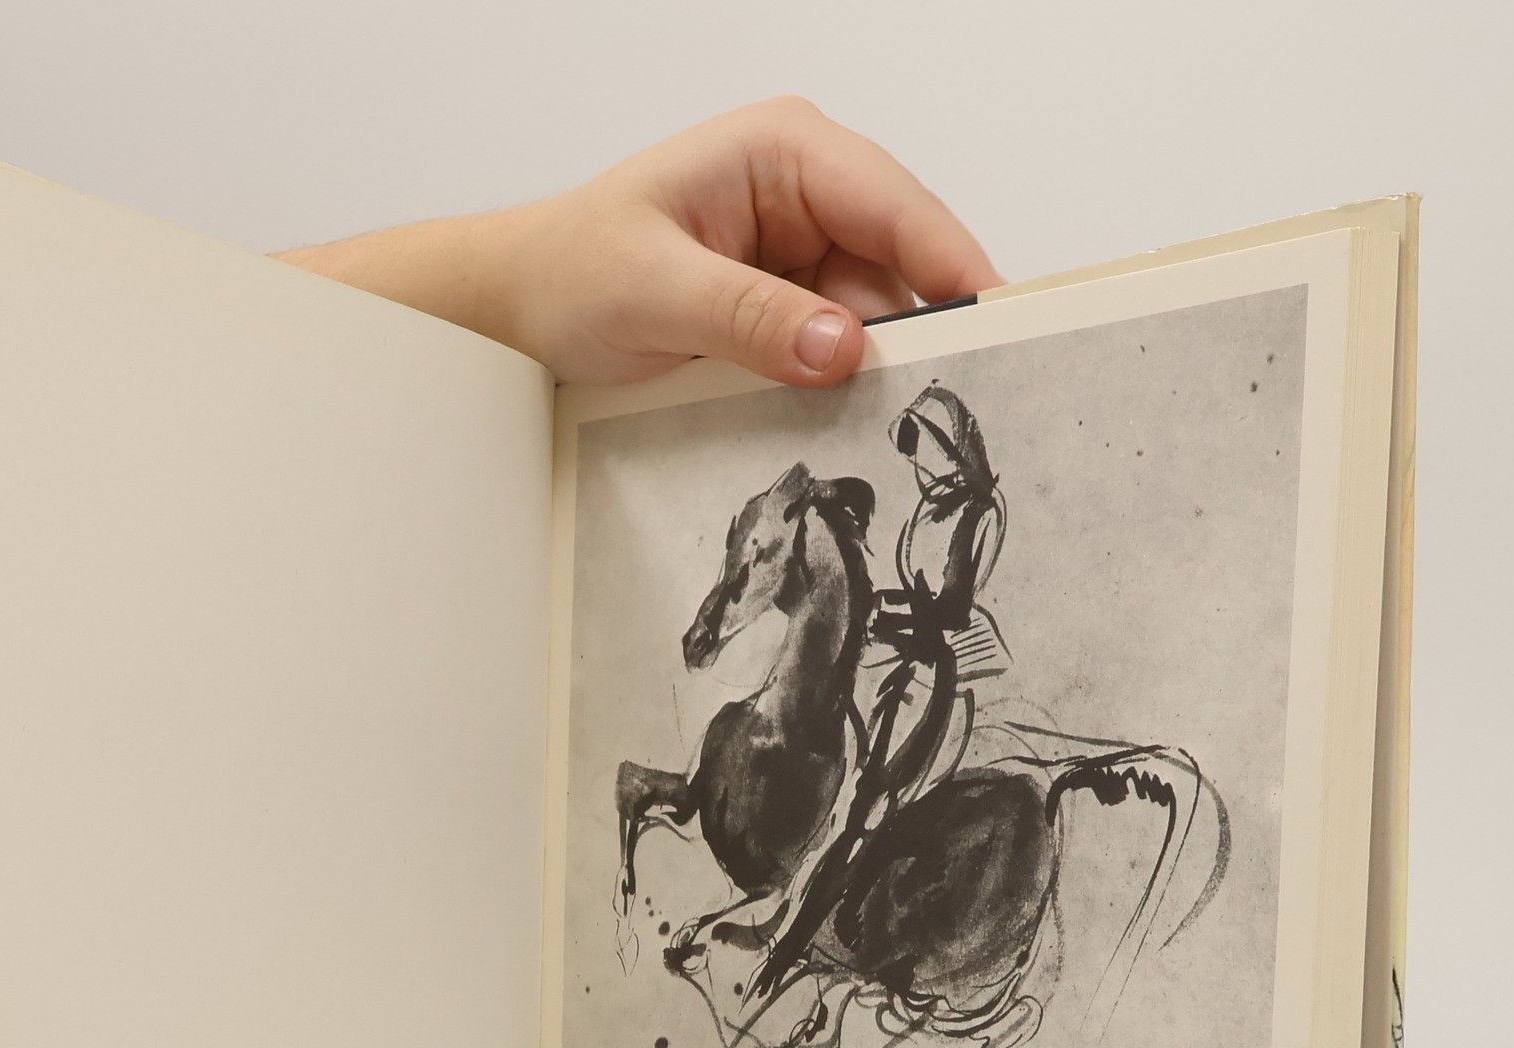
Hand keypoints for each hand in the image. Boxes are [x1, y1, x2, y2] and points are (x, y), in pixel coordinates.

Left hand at [278, 97, 997, 388]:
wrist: (517, 310)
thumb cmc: (568, 271)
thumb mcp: (652, 292)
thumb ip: (747, 317)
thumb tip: (838, 347)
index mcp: (782, 152)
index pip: (894, 204)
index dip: (952, 264)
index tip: (997, 326)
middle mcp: (806, 194)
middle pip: (898, 267)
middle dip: (913, 335)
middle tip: (937, 408)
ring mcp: (800, 255)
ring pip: (874, 319)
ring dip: (872, 374)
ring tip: (878, 430)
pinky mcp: (785, 310)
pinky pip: (836, 351)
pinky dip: (840, 389)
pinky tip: (840, 424)